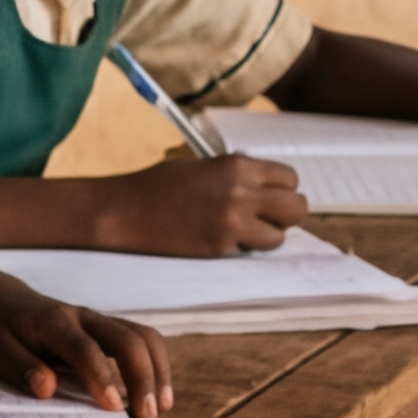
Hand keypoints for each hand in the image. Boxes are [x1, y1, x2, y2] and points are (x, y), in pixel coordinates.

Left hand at [0, 287, 166, 417]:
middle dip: (143, 376)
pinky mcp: (107, 329)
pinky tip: (157, 394)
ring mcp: (99, 321)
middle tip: (148, 415)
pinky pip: (142, 340)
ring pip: (143, 336)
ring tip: (160, 407)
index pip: (84, 349)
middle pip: (127, 338)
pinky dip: (156, 365)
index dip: (101, 377)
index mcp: (52, 322)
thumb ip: (18, 367)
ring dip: (158, 371)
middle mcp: (82, 318)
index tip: (114, 407)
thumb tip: (47, 389)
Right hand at [94, 150, 307, 254]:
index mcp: (236, 166)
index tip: (269, 196)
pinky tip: (215, 238)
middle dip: (285, 215)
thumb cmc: (156, 186)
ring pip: (277, 237)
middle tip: (267, 218)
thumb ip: (237, 175)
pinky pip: (249, 251)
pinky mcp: (219, 248)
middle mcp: (240, 193)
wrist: (121, 211)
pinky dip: (239, 248)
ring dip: (264, 236)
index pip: (290, 179)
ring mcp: (231, 223)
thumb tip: (266, 190)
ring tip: (239, 231)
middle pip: (296, 209)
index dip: (282, 189)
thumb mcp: (201, 167)